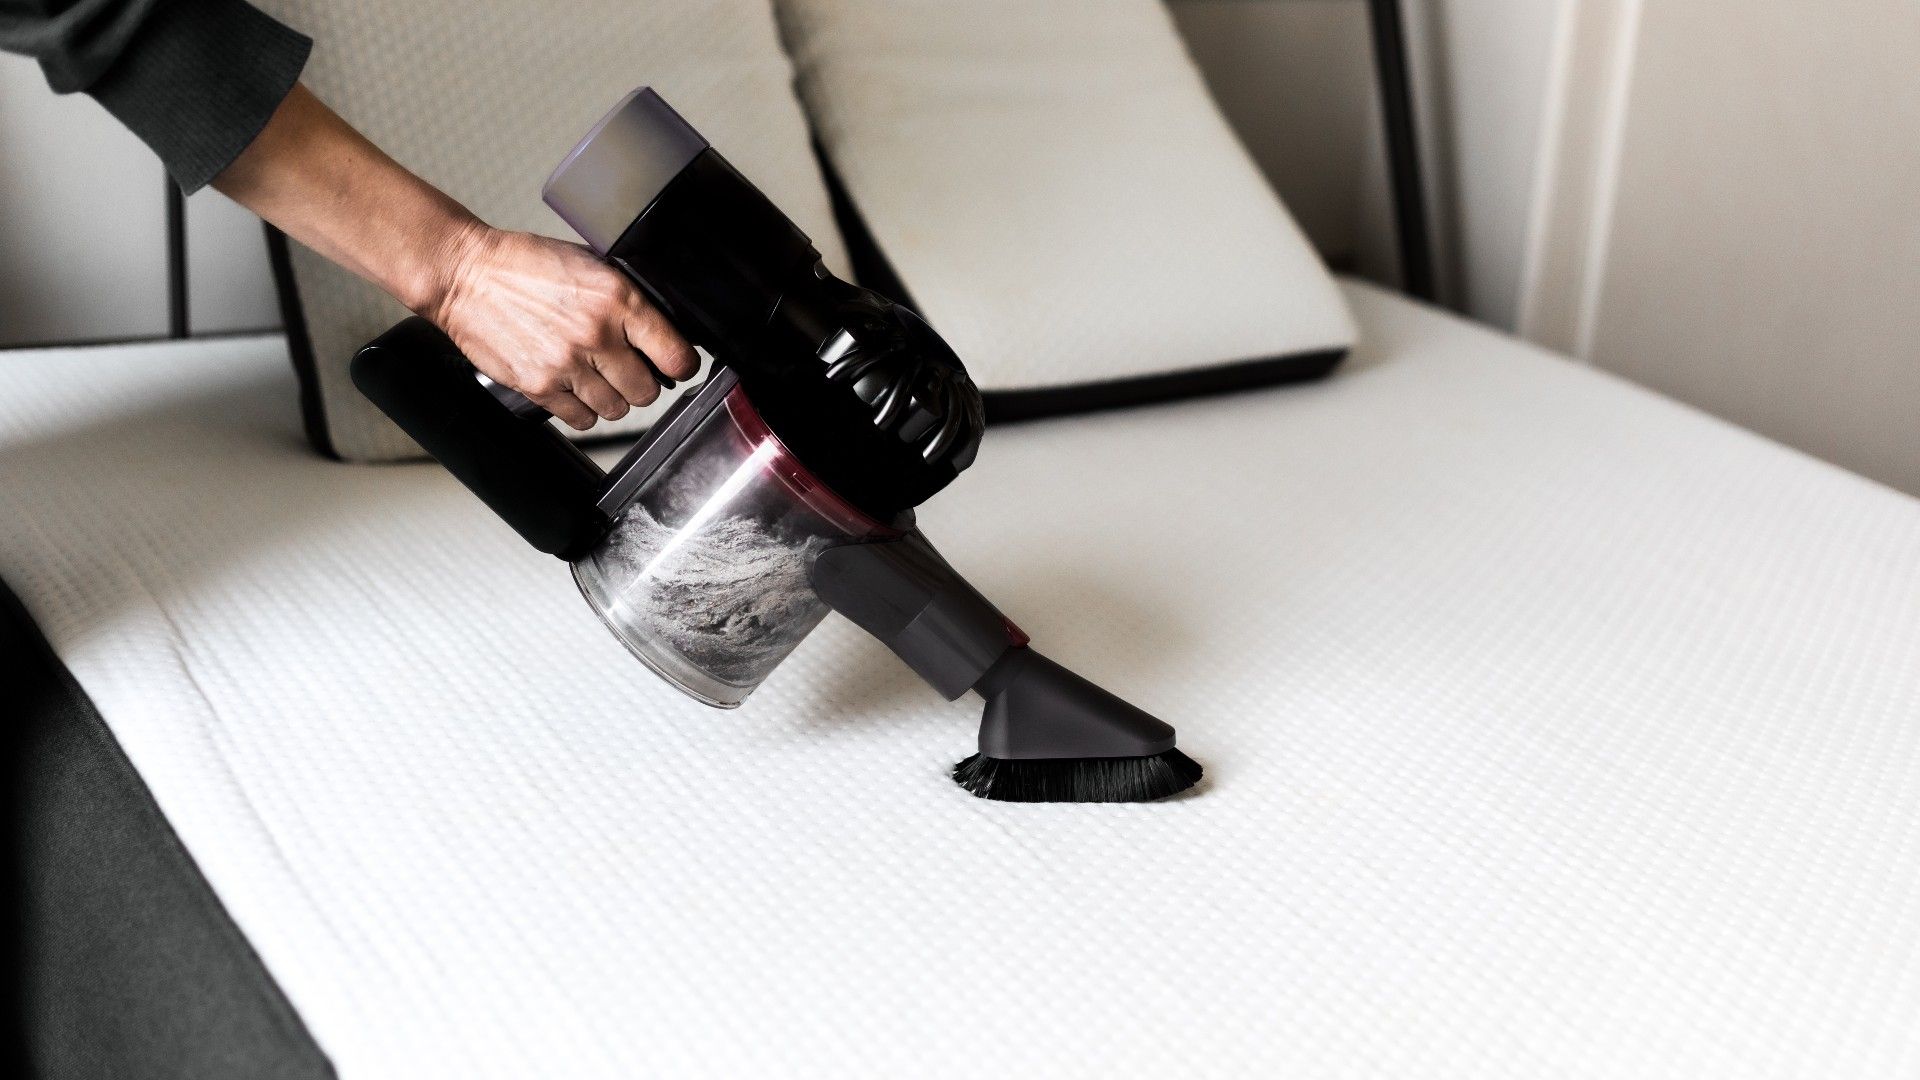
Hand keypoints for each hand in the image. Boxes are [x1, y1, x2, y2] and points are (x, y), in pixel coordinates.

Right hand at [427, 225, 699, 429]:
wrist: (465, 274)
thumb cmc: (523, 265)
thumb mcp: (589, 265)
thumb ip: (625, 298)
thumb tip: (661, 330)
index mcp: (618, 298)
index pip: (675, 355)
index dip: (680, 364)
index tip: (675, 365)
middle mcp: (597, 334)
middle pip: (647, 391)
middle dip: (641, 383)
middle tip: (627, 369)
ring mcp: (567, 364)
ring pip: (616, 409)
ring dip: (611, 397)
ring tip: (594, 376)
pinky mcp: (540, 386)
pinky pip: (582, 419)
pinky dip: (581, 409)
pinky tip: (573, 387)